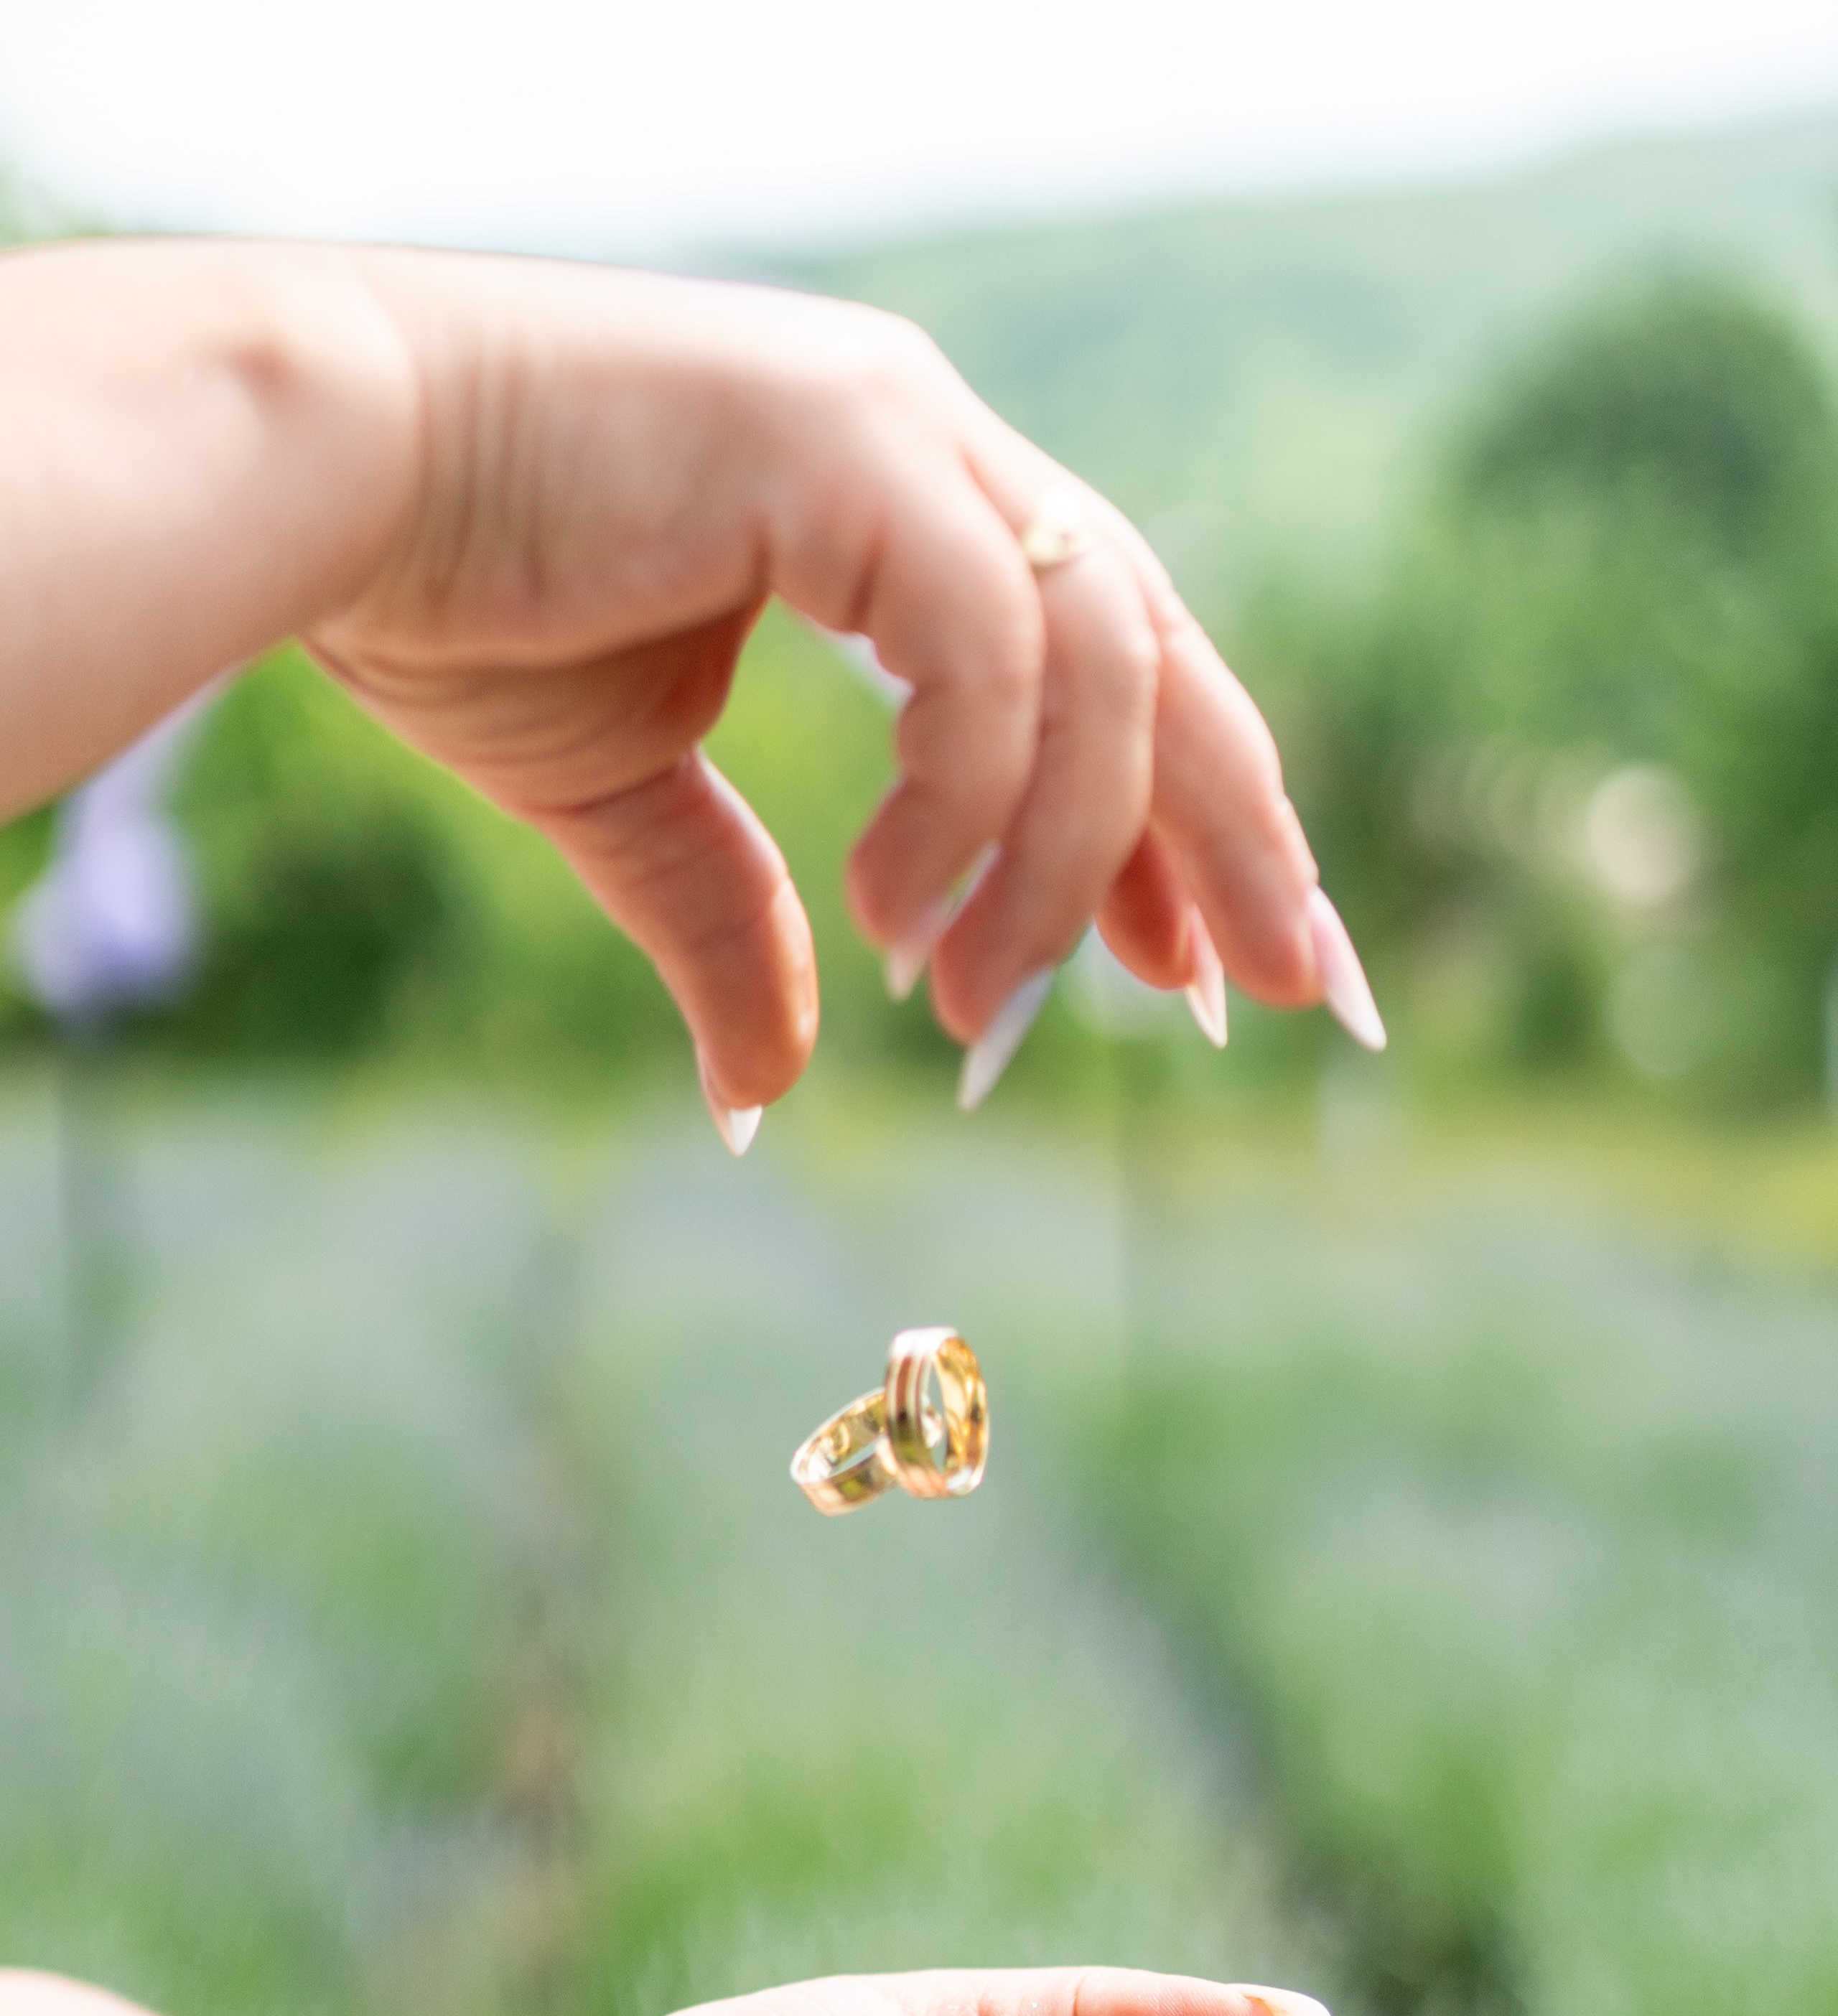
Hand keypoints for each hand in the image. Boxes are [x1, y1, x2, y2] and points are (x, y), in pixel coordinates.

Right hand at [310, 255, 1376, 1121]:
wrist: (315, 487)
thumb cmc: (455, 603)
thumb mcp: (627, 803)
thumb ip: (729, 920)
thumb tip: (765, 1092)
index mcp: (906, 505)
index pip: (1102, 677)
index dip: (1177, 829)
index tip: (1210, 973)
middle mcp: (935, 447)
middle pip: (1163, 656)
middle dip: (1237, 835)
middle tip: (1292, 993)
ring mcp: (901, 428)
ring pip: (1099, 667)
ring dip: (1064, 868)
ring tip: (981, 1015)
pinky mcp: (846, 438)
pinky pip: (985, 653)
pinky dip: (969, 806)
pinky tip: (895, 922)